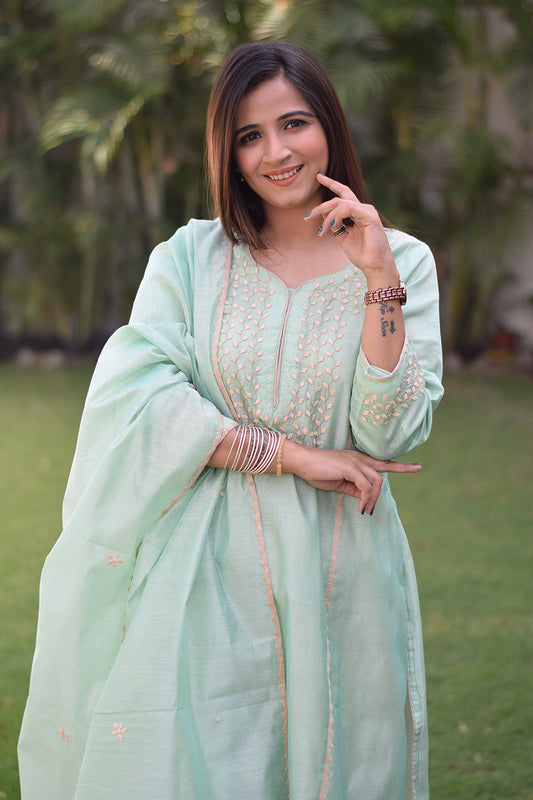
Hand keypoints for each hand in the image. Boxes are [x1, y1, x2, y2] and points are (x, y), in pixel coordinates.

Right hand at [287, 442, 420, 513]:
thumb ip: (354, 488)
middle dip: (392, 481)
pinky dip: (365, 499)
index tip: (417, 467)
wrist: (302, 461)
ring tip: (364, 510)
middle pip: (385, 470)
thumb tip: (365, 498)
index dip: (400, 465)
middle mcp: (360, 458)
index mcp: (359, 460)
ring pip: (376, 482)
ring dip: (373, 499)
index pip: (383, 463)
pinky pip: (365, 486)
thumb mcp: (339, 483)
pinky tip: (360, 508)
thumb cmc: (318, 471)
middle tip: (391, 493)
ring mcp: (356, 462)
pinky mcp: (350, 468)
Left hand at [305, 172, 398, 287]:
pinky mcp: (369, 215)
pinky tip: (333, 227)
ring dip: (327, 217)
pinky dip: (337, 217)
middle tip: (307, 216)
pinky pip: (347, 208)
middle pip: (339, 198)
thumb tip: (323, 213)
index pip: (344, 193)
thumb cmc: (362, 254)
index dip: (331, 183)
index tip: (318, 176)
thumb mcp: (343, 237)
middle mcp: (363, 209)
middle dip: (321, 206)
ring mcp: (367, 211)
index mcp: (358, 213)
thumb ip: (334, 224)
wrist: (374, 265)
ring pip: (340, 203)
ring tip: (323, 231)